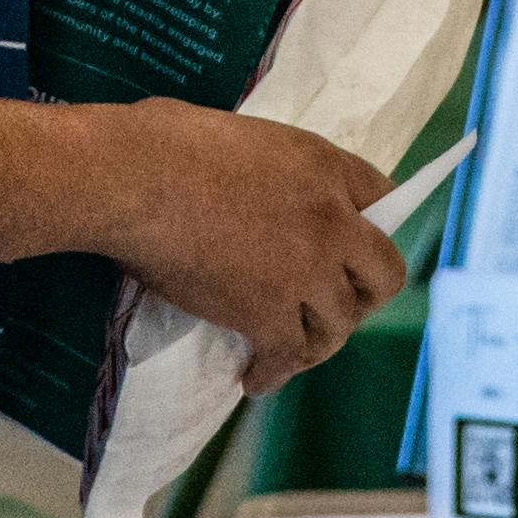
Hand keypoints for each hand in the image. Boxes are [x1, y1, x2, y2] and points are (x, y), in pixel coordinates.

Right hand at [101, 102, 405, 393]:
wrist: (133, 178)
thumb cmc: (169, 143)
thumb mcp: (252, 139)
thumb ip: (282, 173)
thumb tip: (265, 195)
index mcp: (326, 167)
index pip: (385, 198)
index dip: (372, 228)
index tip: (354, 249)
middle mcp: (332, 221)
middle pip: (383, 274)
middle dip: (363, 295)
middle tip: (334, 306)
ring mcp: (305, 271)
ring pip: (339, 325)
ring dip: (319, 341)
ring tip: (296, 349)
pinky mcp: (267, 312)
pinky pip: (287, 356)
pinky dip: (272, 372)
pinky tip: (256, 378)